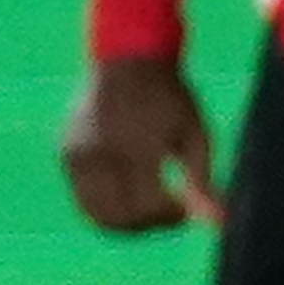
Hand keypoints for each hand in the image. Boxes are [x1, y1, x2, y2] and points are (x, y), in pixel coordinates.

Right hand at [59, 53, 218, 233]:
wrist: (128, 58)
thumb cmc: (171, 98)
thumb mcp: (196, 135)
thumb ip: (202, 181)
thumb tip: (218, 224)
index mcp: (136, 146)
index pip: (147, 206)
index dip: (169, 218)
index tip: (185, 209)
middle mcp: (100, 152)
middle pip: (119, 217)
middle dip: (147, 225)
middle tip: (168, 214)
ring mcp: (76, 153)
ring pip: (95, 214)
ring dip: (124, 222)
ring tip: (150, 206)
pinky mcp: (64, 151)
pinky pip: (83, 195)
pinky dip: (105, 204)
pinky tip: (128, 189)